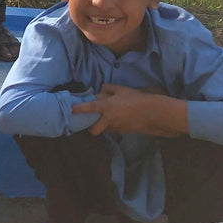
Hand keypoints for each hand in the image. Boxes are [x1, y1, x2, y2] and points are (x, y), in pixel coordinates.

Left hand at [71, 83, 186, 136]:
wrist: (151, 112)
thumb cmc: (136, 98)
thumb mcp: (121, 89)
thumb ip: (108, 89)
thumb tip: (100, 92)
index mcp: (106, 106)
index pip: (88, 108)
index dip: (78, 109)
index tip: (70, 110)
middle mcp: (108, 119)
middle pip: (93, 130)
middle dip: (91, 128)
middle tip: (93, 121)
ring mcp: (116, 127)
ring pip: (104, 129)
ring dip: (104, 125)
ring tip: (111, 117)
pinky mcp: (123, 132)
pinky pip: (114, 129)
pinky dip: (114, 125)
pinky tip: (121, 119)